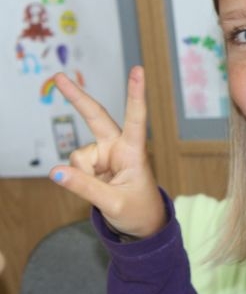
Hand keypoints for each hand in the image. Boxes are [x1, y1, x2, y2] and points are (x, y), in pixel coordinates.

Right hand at [49, 66, 164, 238]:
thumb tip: (55, 172)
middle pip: (96, 117)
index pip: (136, 118)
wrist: (142, 224)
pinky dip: (77, 179)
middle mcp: (119, 147)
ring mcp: (105, 154)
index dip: (135, 94)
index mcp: (134, 151)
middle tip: (58, 77)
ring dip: (82, 174)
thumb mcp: (113, 203)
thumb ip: (84, 188)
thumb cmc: (138, 211)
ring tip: (104, 189)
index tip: (138, 70)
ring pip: (78, 155)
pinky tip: (96, 186)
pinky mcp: (94, 164)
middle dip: (76, 97)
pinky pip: (74, 168)